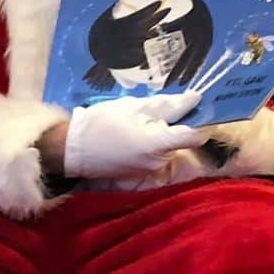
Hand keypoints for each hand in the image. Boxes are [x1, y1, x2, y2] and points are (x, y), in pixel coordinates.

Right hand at [62, 92, 203, 180]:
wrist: (72, 149)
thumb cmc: (101, 123)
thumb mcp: (135, 107)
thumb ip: (168, 105)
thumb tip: (196, 99)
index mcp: (158, 145)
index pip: (196, 135)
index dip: (201, 119)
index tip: (196, 107)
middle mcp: (159, 162)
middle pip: (182, 139)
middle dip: (174, 124)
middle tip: (152, 111)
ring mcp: (151, 171)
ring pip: (169, 147)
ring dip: (161, 134)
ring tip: (138, 122)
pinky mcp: (142, 174)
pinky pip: (157, 156)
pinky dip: (151, 144)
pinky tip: (133, 135)